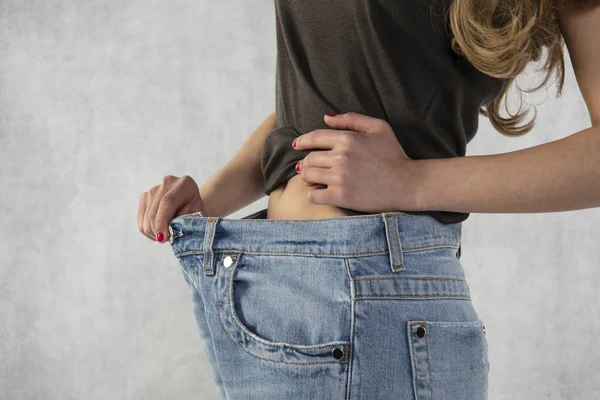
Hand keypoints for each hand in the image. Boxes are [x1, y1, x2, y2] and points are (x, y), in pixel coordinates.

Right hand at [137, 175, 204, 242]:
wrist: (191, 201)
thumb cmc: (196, 211)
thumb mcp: (196, 216)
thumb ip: (184, 223)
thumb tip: (167, 236)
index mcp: (184, 184)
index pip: (167, 202)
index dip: (162, 222)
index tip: (162, 238)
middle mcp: (167, 183)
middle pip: (153, 211)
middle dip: (157, 231)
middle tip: (167, 240)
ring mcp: (153, 189)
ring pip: (145, 218)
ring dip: (153, 232)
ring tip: (165, 235)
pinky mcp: (145, 197)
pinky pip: (141, 220)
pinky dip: (148, 230)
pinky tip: (158, 231)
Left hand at [292, 112, 420, 212]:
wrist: (406, 184)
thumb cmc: (394, 155)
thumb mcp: (378, 128)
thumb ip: (352, 119)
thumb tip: (326, 117)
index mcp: (348, 139)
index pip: (314, 138)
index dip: (302, 141)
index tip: (297, 145)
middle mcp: (341, 158)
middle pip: (309, 158)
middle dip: (306, 162)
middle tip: (308, 166)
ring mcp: (340, 178)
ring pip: (308, 176)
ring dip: (307, 177)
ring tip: (312, 178)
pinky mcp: (341, 196)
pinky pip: (314, 195)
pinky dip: (312, 193)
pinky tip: (318, 191)